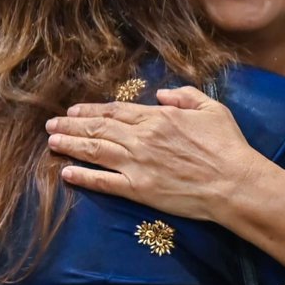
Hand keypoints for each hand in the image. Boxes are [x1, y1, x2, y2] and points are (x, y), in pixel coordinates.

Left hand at [45, 86, 264, 222]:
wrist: (233, 182)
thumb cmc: (227, 146)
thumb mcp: (212, 109)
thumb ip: (185, 96)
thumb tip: (161, 94)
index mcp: (158, 118)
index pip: (116, 111)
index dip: (92, 110)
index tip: (75, 111)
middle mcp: (142, 138)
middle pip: (98, 129)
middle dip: (71, 125)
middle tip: (51, 124)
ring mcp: (137, 164)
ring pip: (95, 151)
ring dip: (70, 145)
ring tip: (52, 142)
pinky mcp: (139, 189)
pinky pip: (104, 182)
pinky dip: (84, 177)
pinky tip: (67, 173)